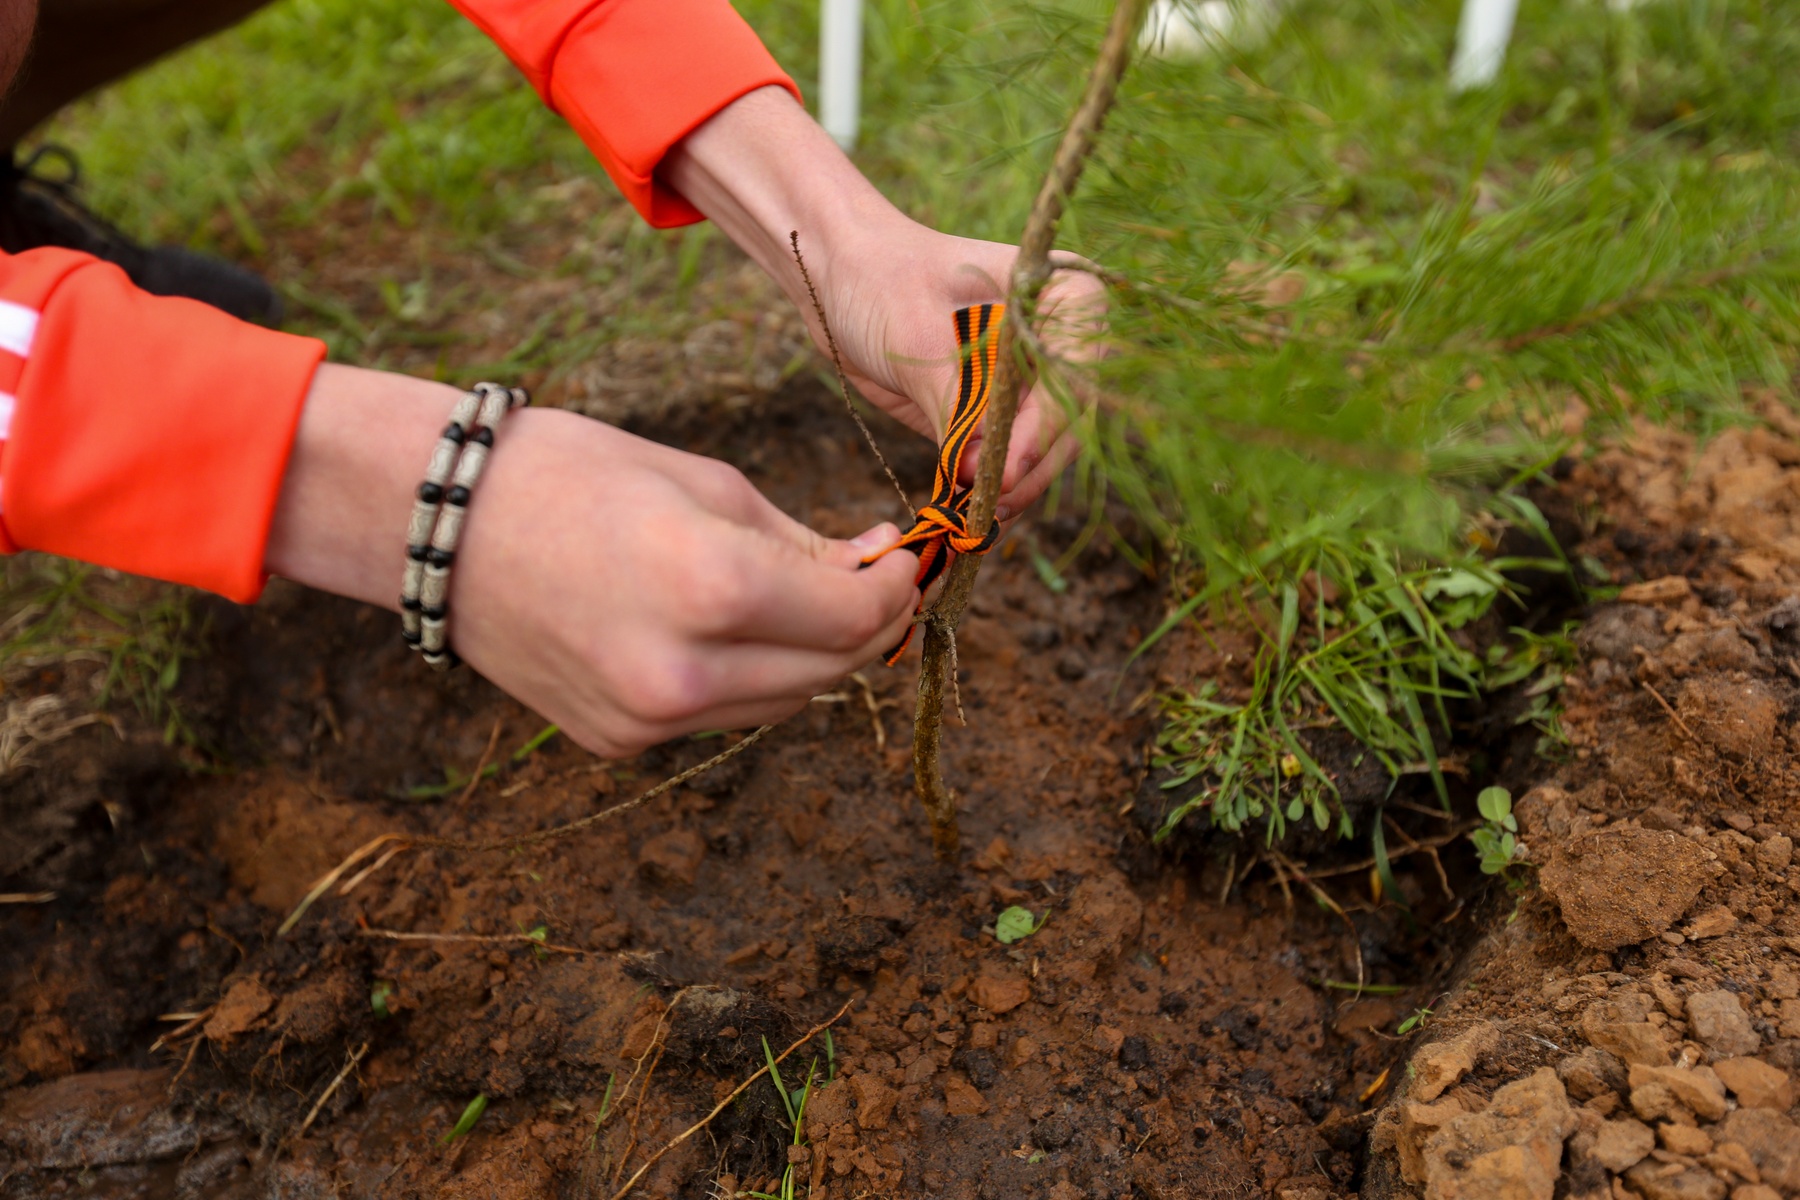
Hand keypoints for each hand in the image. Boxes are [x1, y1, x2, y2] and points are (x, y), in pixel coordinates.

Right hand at [267, 365, 919, 756]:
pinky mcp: (618, 740)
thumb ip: (802, 541)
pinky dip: (746, 680)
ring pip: (782, 706)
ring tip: (808, 602)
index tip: (904, 560)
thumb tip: (878, 566)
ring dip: (812, 659)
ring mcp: (647, 719)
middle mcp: (683, 672)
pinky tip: (731, 632)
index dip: (896, 589)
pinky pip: (719, 718)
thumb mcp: (706, 484)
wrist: (437, 524)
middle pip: (829, 672)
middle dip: (866, 627)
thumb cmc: (574, 474)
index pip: (855, 616)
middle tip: (874, 582)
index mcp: (712, 587)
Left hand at [803, 221, 1104, 520]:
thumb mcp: (918, 334)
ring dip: (1012, 488)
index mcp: (1064, 296)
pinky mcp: (999, 414)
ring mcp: (1033, 382)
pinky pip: (1006, 460)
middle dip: (1029, 468)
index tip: (1005, 465)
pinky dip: (990, 489)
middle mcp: (1060, 342)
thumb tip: (984, 471)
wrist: (840, 279)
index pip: (1071, 372)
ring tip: (974, 519)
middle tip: (988, 506)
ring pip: (1044, 450)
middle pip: (1067, 422)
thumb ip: (957, 401)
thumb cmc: (881, 279)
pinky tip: (967, 515)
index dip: (1044, 426)